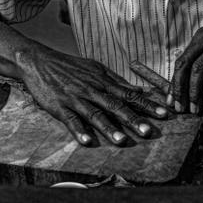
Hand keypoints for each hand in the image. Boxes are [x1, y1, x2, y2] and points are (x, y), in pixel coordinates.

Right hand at [16, 48, 167, 145]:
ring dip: (109, 128)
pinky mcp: (59, 106)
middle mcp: (92, 90)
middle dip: (133, 119)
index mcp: (103, 81)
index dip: (147, 105)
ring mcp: (76, 98)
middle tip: (148, 131)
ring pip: (95, 114)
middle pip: (116, 105)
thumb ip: (117, 81)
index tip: (163, 114)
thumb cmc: (70, 66)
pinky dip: (79, 131)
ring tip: (122, 140)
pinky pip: (70, 120)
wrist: (39, 61)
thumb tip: (139, 89)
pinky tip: (87, 141)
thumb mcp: (96, 69)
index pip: (129, 94)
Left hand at [167, 15, 202, 113]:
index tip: (172, 100)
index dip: (174, 82)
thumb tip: (192, 88)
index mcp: (201, 36)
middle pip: (184, 65)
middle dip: (179, 89)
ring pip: (198, 70)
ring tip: (195, 109)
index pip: (181, 61)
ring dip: (194, 93)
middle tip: (180, 108)